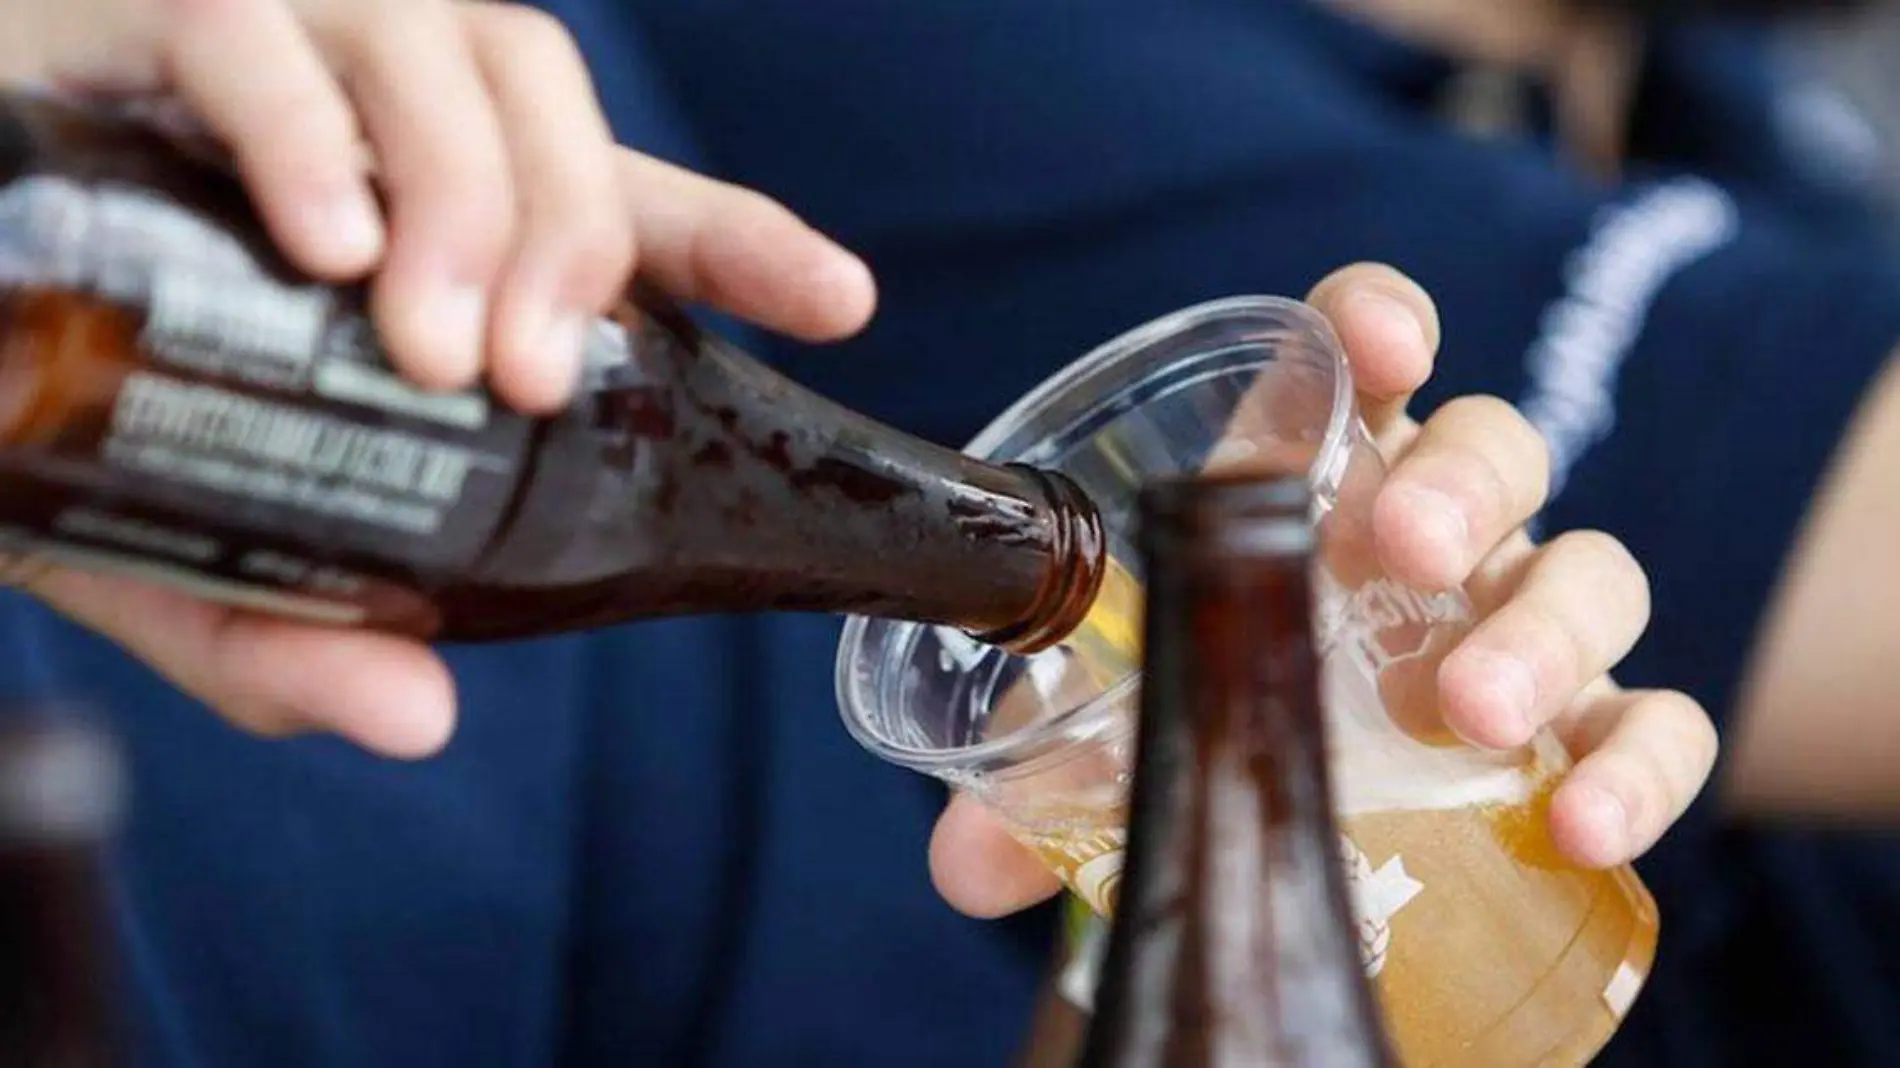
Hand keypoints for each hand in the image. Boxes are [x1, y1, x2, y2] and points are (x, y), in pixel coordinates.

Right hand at [0, 0, 876, 756]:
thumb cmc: (50, 415)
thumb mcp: (183, 543)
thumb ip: (283, 626)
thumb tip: (410, 718)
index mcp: (426, 221)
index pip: (622, 203)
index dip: (743, 243)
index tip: (840, 304)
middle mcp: (373, 117)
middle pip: (546, 105)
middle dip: (569, 237)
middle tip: (524, 382)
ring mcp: (275, 53)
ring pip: (440, 44)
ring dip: (464, 195)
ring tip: (434, 347)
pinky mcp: (148, 22)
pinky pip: (255, 33)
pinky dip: (304, 132)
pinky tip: (318, 242)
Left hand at [929, 263, 1719, 916]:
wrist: (1362, 811)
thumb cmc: (1245, 714)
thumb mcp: (1145, 727)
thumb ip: (1057, 771)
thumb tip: (961, 864)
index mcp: (1331, 480)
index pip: (1370, 359)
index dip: (1378, 322)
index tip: (1373, 342)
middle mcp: (1449, 532)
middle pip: (1497, 448)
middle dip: (1458, 483)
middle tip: (1397, 548)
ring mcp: (1535, 624)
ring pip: (1592, 570)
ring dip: (1540, 628)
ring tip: (1471, 712)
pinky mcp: (1601, 727)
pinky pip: (1660, 722)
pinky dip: (1637, 764)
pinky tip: (1578, 821)